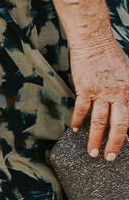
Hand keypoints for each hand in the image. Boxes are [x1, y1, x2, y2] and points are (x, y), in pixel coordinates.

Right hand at [71, 37, 128, 159]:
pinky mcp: (85, 89)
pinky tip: (75, 129)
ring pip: (98, 121)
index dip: (127, 134)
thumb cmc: (111, 55)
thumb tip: (125, 106)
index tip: (121, 145)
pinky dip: (77, 120)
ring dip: (95, 139)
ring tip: (92, 152)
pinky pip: (81, 109)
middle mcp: (118, 94)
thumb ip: (127, 92)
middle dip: (114, 144)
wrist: (94, 41)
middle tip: (109, 158)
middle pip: (118, 125)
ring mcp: (101, 92)